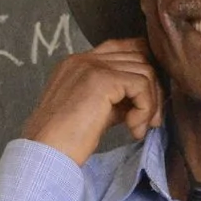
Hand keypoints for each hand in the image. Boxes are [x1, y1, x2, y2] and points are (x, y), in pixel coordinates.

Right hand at [22, 36, 163, 164]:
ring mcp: (92, 66)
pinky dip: (146, 109)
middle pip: (138, 57)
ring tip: (138, 129)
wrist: (47, 152)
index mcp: (78, 63)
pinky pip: (141, 85)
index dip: (143, 69)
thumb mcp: (95, 112)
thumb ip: (116, 99)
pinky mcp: (101, 79)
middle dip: (153, 91)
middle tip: (151, 122)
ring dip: (151, 104)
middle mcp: (84, 58)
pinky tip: (133, 129)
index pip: (122, 48)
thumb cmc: (66, 141)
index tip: (148, 102)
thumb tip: (146, 100)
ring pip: (144, 71)